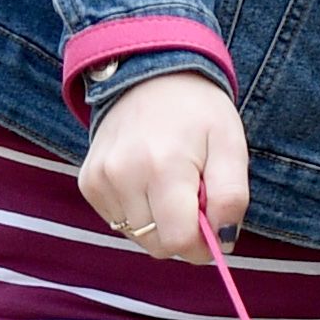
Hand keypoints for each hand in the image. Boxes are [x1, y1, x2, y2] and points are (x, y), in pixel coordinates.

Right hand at [77, 67, 248, 260]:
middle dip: (181, 232)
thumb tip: (223, 242)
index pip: (179, 241)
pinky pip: (118, 222)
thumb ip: (231, 197)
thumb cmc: (197, 112)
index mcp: (164, 167)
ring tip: (169, 183)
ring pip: (137, 235)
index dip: (202, 244)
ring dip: (159, 222)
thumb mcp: (231, 146)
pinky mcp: (88, 182)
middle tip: (193, 197)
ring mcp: (100, 179)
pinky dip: (138, 211)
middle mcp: (124, 175)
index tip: (213, 226)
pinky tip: (147, 181)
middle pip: (157, 244)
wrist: (148, 74)